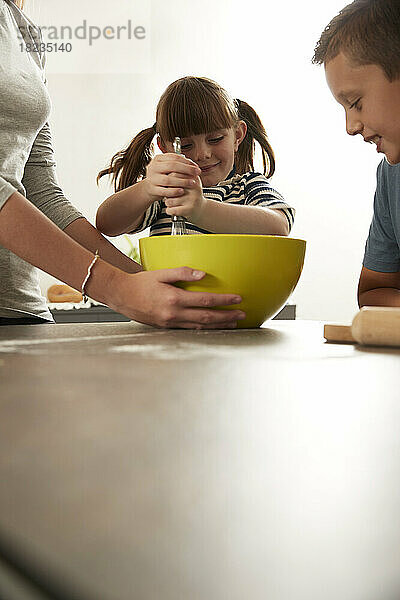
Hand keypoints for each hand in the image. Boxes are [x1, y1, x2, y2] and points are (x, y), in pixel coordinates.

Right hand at [109, 267, 245, 328]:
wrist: (121, 295)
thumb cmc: (141, 283)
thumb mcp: (160, 273)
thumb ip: (182, 273)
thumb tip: (203, 274)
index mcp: (174, 298)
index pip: (205, 301)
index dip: (224, 301)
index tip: (238, 299)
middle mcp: (174, 313)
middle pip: (207, 317)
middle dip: (227, 316)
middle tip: (242, 315)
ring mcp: (171, 323)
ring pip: (201, 327)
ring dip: (219, 325)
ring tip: (233, 323)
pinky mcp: (167, 327)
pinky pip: (190, 330)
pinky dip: (204, 329)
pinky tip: (213, 327)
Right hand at [144, 154, 200, 202]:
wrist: (149, 188)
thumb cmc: (161, 176)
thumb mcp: (167, 167)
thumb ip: (177, 164)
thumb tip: (192, 164)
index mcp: (158, 159)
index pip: (174, 157)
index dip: (187, 162)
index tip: (196, 167)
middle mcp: (153, 167)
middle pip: (172, 166)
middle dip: (187, 169)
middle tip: (197, 173)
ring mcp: (152, 179)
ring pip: (168, 179)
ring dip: (182, 181)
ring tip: (191, 183)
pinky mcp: (153, 189)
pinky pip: (164, 191)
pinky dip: (174, 191)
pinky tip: (182, 191)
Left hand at [164, 175, 205, 221]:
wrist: (201, 209)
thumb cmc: (191, 194)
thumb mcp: (189, 181)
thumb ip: (179, 174)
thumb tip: (167, 168)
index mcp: (193, 178)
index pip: (174, 175)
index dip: (168, 181)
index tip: (171, 185)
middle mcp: (194, 188)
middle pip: (170, 187)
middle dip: (167, 191)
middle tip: (170, 194)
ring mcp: (192, 199)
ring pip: (169, 200)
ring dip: (168, 202)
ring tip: (174, 202)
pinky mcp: (189, 209)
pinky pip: (171, 210)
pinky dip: (169, 210)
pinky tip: (174, 209)